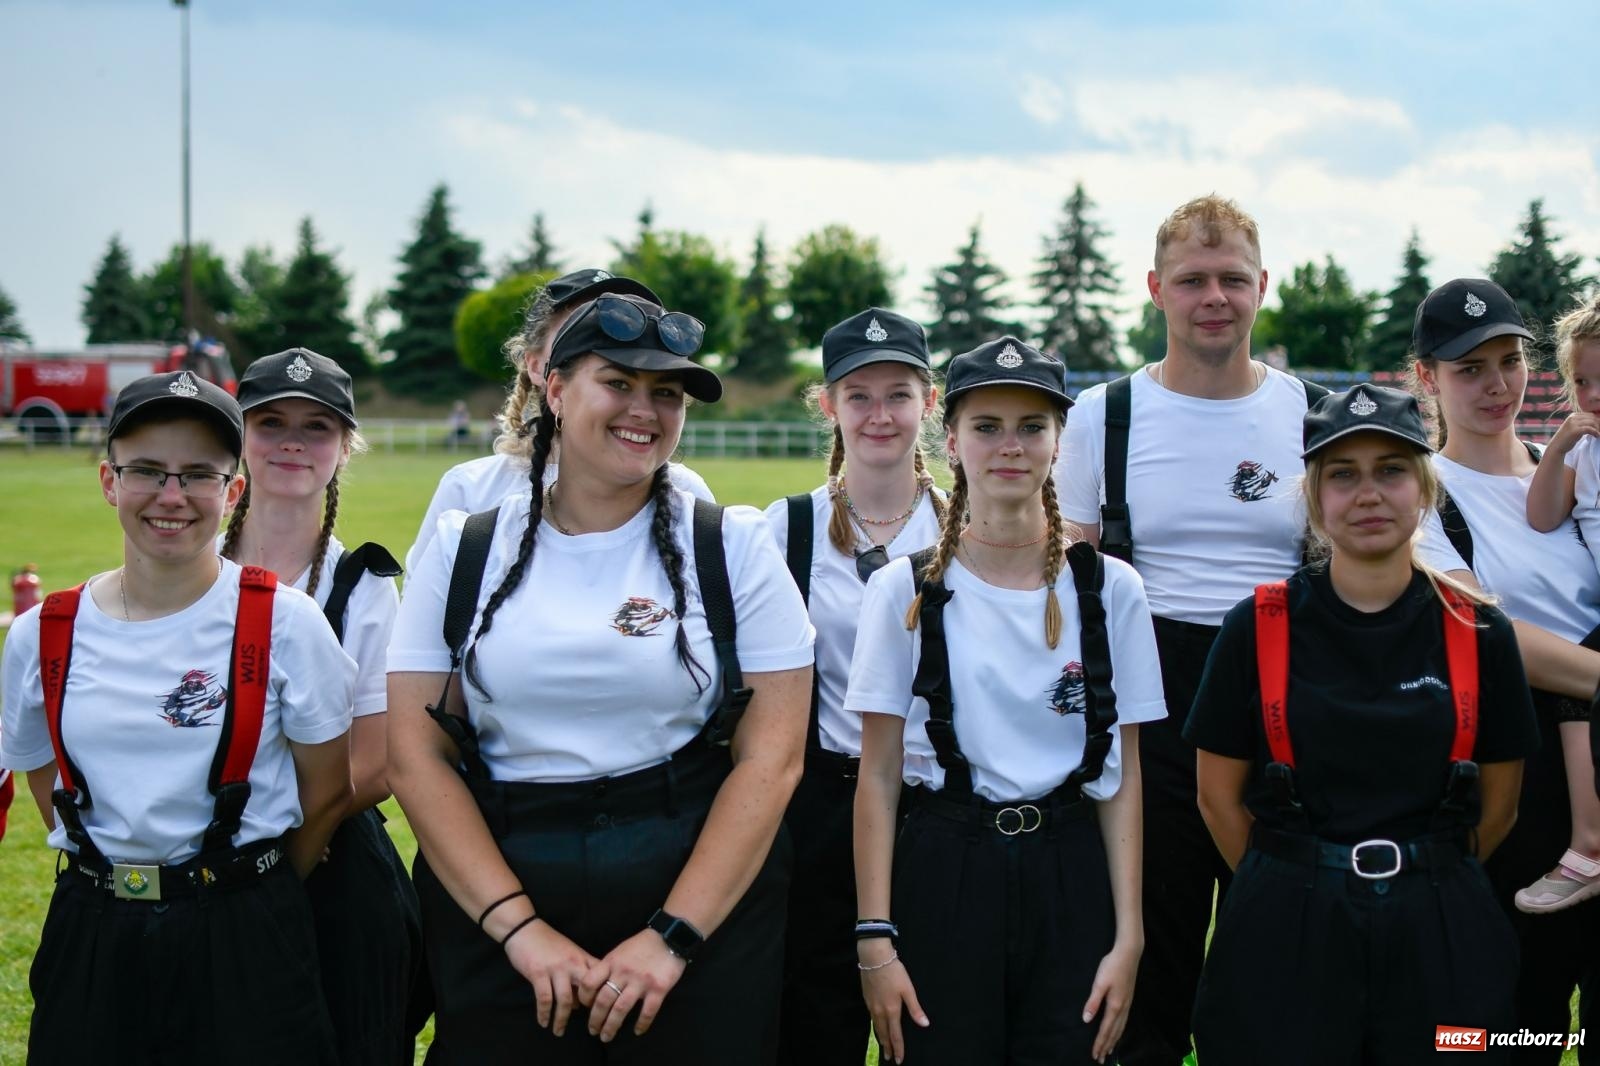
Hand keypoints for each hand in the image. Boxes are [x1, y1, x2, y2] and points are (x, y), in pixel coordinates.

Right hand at [502, 919, 600, 1036]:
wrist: (525, 929)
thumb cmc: (548, 944)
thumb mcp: (569, 954)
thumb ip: (578, 976)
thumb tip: (580, 1004)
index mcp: (583, 958)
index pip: (602, 979)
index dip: (605, 997)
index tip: (604, 1014)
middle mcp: (573, 963)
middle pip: (589, 991)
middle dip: (590, 1012)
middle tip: (588, 1028)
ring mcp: (556, 968)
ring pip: (565, 1000)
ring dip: (562, 1019)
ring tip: (559, 1031)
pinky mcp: (538, 973)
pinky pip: (544, 999)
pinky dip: (544, 1013)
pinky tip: (543, 1022)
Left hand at [578, 928, 686, 1040]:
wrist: (669, 936)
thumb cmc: (642, 944)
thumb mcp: (620, 951)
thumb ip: (609, 967)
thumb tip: (596, 988)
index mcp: (611, 962)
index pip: (589, 982)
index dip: (584, 998)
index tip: (584, 1008)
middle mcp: (623, 973)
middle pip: (603, 1001)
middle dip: (596, 1019)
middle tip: (593, 1031)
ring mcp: (641, 982)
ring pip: (621, 1009)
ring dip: (612, 1026)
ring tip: (607, 1037)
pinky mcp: (658, 989)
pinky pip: (647, 1011)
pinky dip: (641, 1024)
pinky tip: (637, 1031)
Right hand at [860, 942, 927, 1063]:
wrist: (874, 957)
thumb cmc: (894, 972)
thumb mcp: (908, 989)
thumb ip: (915, 1008)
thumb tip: (924, 1024)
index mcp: (892, 1010)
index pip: (895, 1035)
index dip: (898, 1048)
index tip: (899, 1059)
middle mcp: (879, 1011)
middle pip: (883, 1033)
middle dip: (887, 1047)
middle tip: (889, 1058)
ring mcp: (871, 1005)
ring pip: (876, 1026)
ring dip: (880, 1038)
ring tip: (883, 1046)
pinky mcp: (866, 998)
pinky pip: (871, 1017)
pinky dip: (875, 1026)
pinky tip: (877, 1025)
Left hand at [1084, 939, 1140, 1063]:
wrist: (1129, 954)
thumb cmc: (1112, 966)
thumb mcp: (1099, 983)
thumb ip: (1093, 1002)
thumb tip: (1086, 1020)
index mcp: (1114, 1006)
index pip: (1105, 1030)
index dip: (1100, 1043)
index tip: (1094, 1055)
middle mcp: (1123, 1009)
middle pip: (1114, 1033)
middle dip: (1106, 1046)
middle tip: (1100, 1059)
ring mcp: (1127, 1005)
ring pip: (1120, 1029)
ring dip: (1113, 1041)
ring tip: (1109, 1051)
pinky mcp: (1129, 1000)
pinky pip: (1124, 1022)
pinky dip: (1119, 1032)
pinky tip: (1118, 1032)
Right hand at [1549, 412, 1599, 454]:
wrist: (1556, 446)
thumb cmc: (1566, 439)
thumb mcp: (1574, 427)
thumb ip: (1582, 423)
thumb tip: (1596, 422)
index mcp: (1573, 415)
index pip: (1590, 415)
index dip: (1597, 421)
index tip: (1598, 429)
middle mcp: (1572, 417)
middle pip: (1592, 418)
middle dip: (1598, 425)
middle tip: (1599, 432)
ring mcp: (1573, 424)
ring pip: (1592, 422)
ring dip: (1598, 429)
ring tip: (1598, 435)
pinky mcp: (1574, 430)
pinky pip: (1590, 429)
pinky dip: (1595, 432)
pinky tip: (1596, 436)